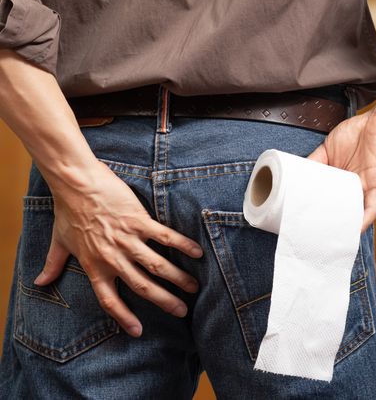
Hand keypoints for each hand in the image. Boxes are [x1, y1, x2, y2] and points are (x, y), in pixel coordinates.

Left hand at [33, 159, 203, 337]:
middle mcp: (112, 258)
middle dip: (165, 301)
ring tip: (194, 287)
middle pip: (142, 287)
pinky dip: (182, 245)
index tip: (138, 331)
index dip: (124, 318)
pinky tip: (197, 253)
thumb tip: (39, 282)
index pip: (109, 300)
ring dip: (177, 278)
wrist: (76, 184)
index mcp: (94, 266)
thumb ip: (52, 265)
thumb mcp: (58, 241)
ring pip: (157, 266)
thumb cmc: (67, 210)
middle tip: (182, 311)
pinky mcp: (138, 221)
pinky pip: (165, 237)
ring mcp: (127, 240)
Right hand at [307, 107, 375, 231]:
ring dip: (345, 223)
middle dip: (328, 219)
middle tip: (312, 229)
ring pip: (354, 211)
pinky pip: (373, 207)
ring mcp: (364, 187)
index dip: (316, 205)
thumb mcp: (328, 148)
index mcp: (339, 177)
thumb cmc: (358, 131)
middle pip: (339, 207)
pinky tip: (356, 229)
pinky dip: (365, 219)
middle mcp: (351, 185)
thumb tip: (297, 174)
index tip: (301, 214)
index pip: (327, 196)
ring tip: (330, 234)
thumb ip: (314, 161)